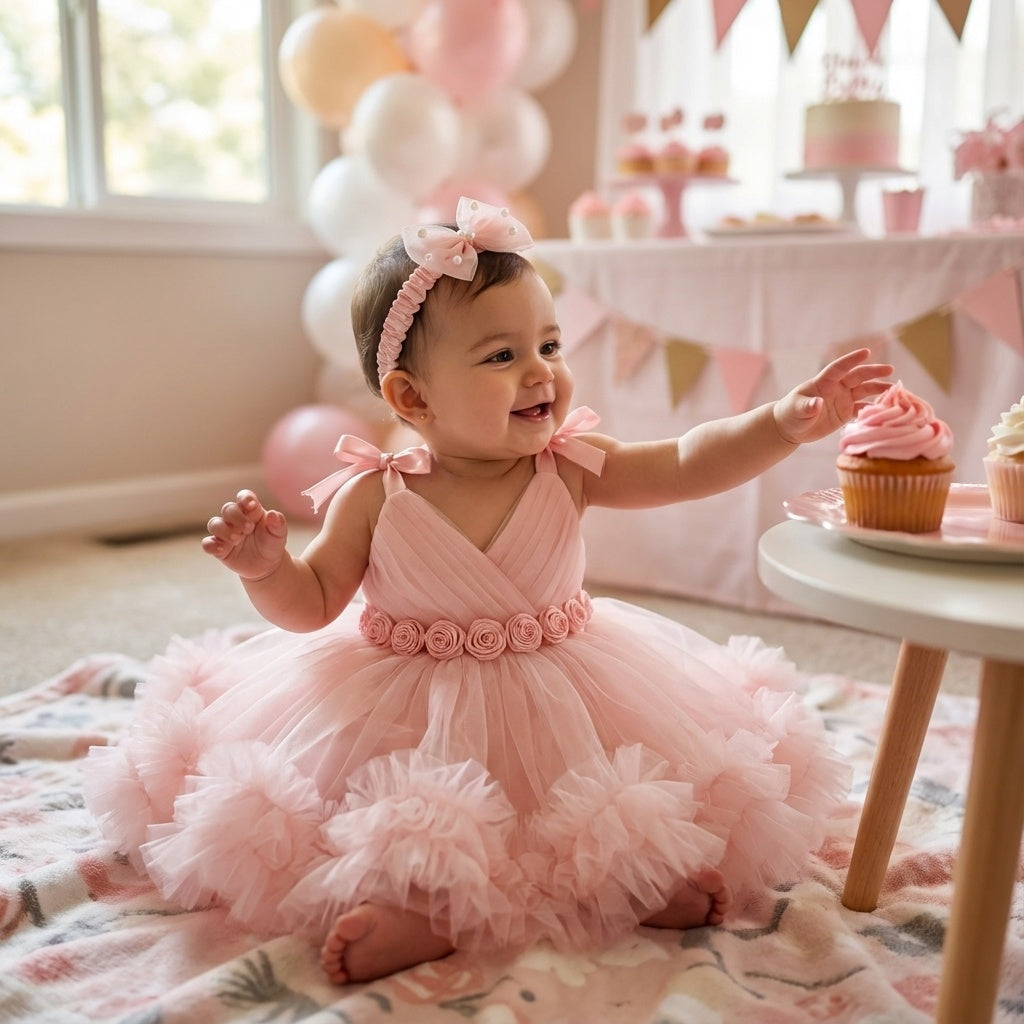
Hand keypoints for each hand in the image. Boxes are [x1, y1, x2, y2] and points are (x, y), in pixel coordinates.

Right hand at [201, 490, 287, 579]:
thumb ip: (278, 524)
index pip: (244, 497)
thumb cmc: (272, 544)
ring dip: (224, 530)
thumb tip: (273, 514)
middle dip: (236, 517)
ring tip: (237, 540)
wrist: (267, 565)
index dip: (245, 499)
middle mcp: (235, 519)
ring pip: (214, 524)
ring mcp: (225, 532)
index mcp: (251, 511)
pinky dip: (211, 545)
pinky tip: (221, 550)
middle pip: (228, 509)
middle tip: (248, 529)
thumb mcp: (279, 534)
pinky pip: (207, 543)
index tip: (251, 505)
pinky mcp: (219, 547)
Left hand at [773, 348, 892, 444]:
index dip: (852, 360)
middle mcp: (836, 388)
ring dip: (878, 389)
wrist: (790, 428)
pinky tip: (887, 408)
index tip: (866, 352)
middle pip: (857, 376)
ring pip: (864, 390)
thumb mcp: (796, 411)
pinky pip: (863, 408)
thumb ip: (807, 407)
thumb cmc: (790, 414)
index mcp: (823, 382)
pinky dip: (874, 407)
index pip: (839, 368)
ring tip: (895, 390)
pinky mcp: (846, 412)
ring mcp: (843, 399)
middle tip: (890, 370)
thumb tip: (817, 404)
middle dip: (873, 372)